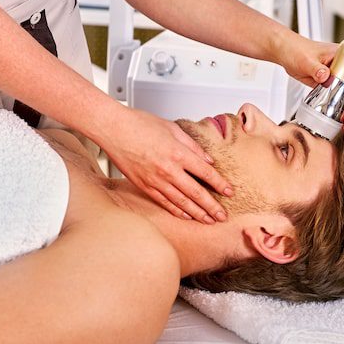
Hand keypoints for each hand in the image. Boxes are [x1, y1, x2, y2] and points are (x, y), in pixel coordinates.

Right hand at [96, 107, 232, 223]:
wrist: (113, 129)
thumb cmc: (139, 124)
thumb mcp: (172, 128)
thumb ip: (192, 145)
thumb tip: (207, 160)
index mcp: (178, 152)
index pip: (206, 173)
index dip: (220, 184)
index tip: (229, 192)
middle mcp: (168, 169)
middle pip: (196, 192)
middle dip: (212, 206)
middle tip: (223, 216)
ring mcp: (155, 180)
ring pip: (181, 202)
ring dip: (197, 213)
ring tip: (209, 220)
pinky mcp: (144, 185)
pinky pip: (164, 202)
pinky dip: (177, 210)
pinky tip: (186, 215)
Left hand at [279, 35, 343, 131]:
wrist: (286, 54)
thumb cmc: (297, 49)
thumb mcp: (306, 59)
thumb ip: (315, 68)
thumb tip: (325, 75)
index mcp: (342, 55)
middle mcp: (343, 66)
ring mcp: (337, 77)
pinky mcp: (330, 85)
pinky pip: (339, 97)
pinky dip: (340, 109)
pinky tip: (340, 119)